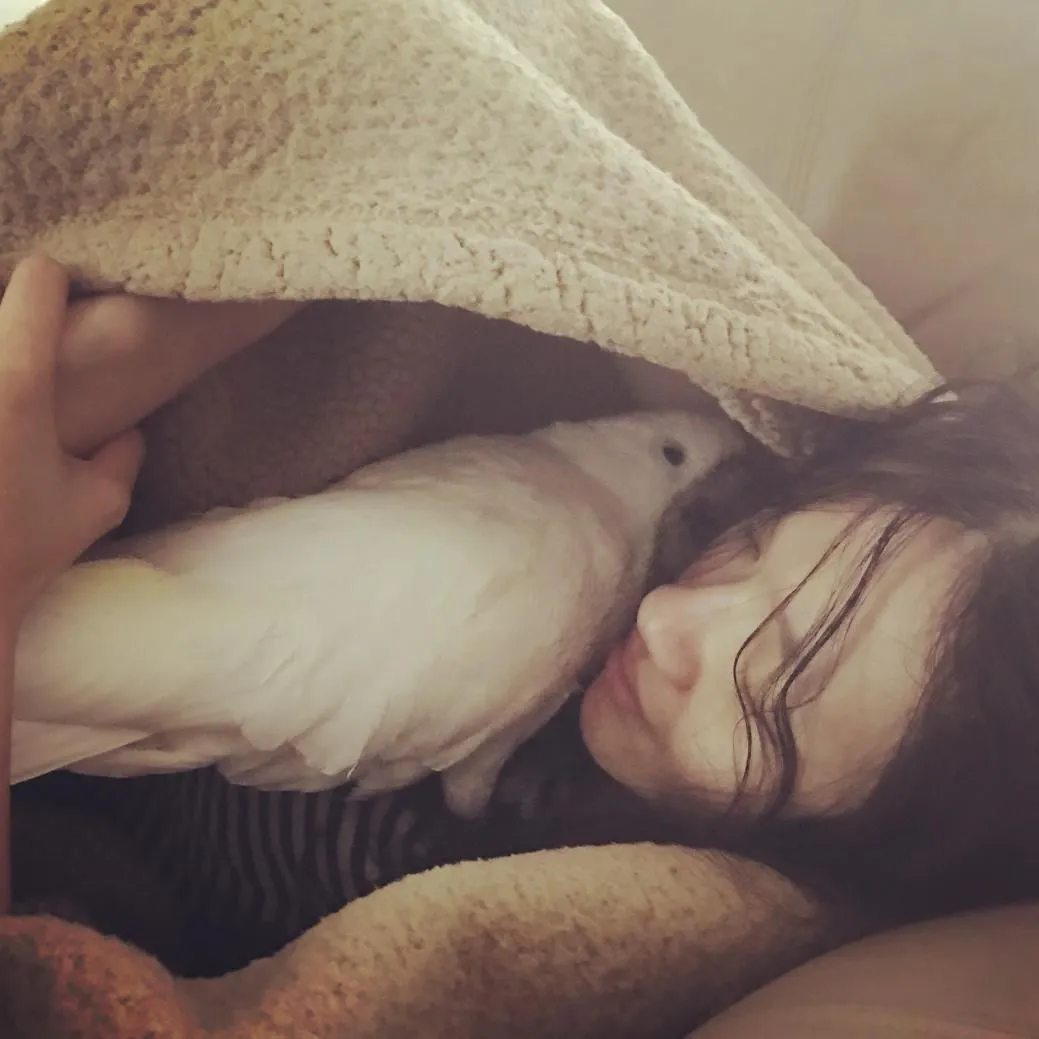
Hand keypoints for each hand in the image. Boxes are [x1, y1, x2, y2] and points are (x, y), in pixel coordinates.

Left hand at [0, 255, 143, 630]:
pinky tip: (16, 432)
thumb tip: (126, 429)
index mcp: (19, 382)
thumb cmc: (24, 549)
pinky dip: (6, 392)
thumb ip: (124, 454)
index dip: (53, 282)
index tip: (58, 293)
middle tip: (36, 354)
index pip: (36, 282)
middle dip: (17, 321)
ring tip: (26, 409)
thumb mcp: (98, 503)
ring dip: (11, 358)